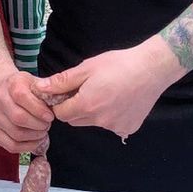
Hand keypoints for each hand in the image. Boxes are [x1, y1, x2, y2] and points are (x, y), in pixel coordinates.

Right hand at [0, 69, 53, 153]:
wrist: (1, 88)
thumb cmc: (23, 86)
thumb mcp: (36, 81)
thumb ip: (48, 90)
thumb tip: (60, 102)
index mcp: (12, 84)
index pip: (22, 97)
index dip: (39, 110)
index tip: (50, 116)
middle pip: (18, 118)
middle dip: (38, 125)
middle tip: (47, 125)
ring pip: (15, 134)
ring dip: (34, 137)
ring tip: (43, 132)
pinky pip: (10, 145)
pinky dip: (26, 147)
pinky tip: (35, 141)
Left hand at [36, 41, 181, 138]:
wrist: (153, 68)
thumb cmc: (119, 64)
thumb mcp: (87, 67)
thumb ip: (62, 81)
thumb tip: (39, 88)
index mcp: (86, 105)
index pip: (60, 114)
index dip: (61, 103)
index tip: (69, 91)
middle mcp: (99, 121)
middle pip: (75, 120)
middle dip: (76, 108)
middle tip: (88, 90)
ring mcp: (115, 127)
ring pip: (93, 123)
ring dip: (93, 112)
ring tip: (108, 93)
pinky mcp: (128, 128)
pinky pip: (111, 125)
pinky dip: (112, 116)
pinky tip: (121, 100)